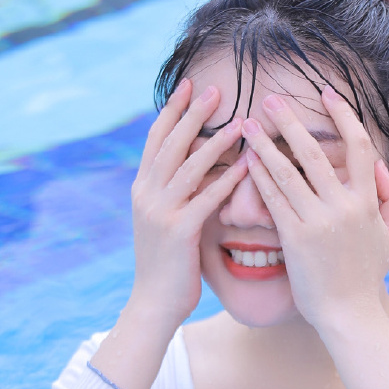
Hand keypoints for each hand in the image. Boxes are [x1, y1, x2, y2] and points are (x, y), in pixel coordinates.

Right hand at [130, 78, 247, 326]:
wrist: (152, 303)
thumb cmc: (167, 261)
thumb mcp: (161, 218)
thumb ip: (173, 190)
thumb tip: (195, 160)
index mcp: (141, 187)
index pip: (156, 138)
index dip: (172, 110)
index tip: (188, 85)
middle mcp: (146, 194)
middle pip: (171, 143)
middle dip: (192, 114)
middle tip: (214, 90)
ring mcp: (160, 212)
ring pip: (189, 166)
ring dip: (216, 141)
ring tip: (239, 122)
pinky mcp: (178, 232)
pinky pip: (206, 198)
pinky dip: (227, 179)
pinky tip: (247, 165)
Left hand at [242, 86, 388, 333]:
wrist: (349, 314)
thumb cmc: (367, 275)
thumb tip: (381, 168)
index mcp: (368, 201)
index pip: (358, 146)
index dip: (343, 115)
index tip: (326, 93)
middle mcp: (343, 206)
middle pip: (313, 151)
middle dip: (289, 121)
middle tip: (269, 99)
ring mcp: (318, 221)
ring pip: (287, 171)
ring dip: (264, 144)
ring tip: (246, 124)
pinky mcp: (295, 238)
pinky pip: (273, 199)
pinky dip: (259, 177)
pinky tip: (246, 160)